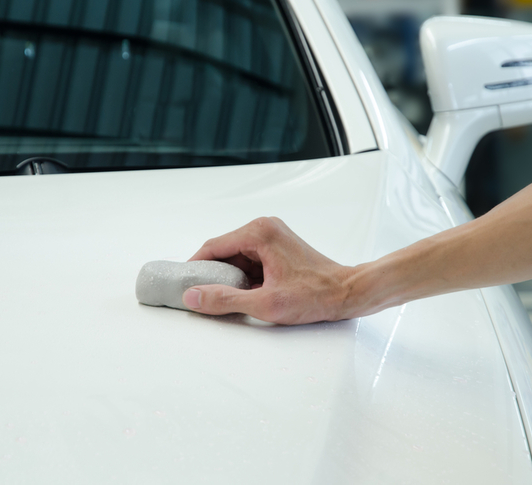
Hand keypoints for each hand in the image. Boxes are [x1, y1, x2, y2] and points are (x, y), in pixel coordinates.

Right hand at [182, 217, 355, 324]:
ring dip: (229, 277)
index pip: (213, 247)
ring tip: (226, 300)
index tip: (183, 284)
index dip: (195, 267)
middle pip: (224, 251)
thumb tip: (193, 297)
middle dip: (212, 274)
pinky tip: (245, 295)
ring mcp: (273, 236)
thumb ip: (225, 300)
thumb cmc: (315, 295)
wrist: (348, 292)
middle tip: (202, 297)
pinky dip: (244, 277)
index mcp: (259, 233)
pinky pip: (250, 260)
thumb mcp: (265, 304)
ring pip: (236, 257)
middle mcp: (265, 228)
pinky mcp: (278, 247)